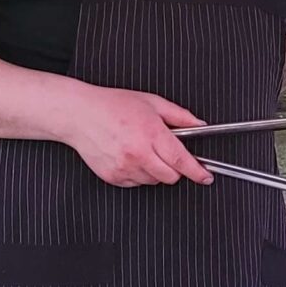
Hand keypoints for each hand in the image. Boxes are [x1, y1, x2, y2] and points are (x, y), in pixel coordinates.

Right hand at [60, 84, 213, 186]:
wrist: (79, 115)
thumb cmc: (111, 106)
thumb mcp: (151, 102)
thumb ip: (179, 116)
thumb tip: (199, 124)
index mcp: (151, 134)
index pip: (181, 161)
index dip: (197, 172)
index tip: (206, 177)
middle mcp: (138, 154)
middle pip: (171, 177)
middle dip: (175, 168)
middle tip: (165, 153)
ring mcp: (125, 168)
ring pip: (154, 182)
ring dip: (155, 170)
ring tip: (141, 149)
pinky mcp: (113, 177)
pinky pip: (136, 183)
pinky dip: (139, 174)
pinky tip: (129, 156)